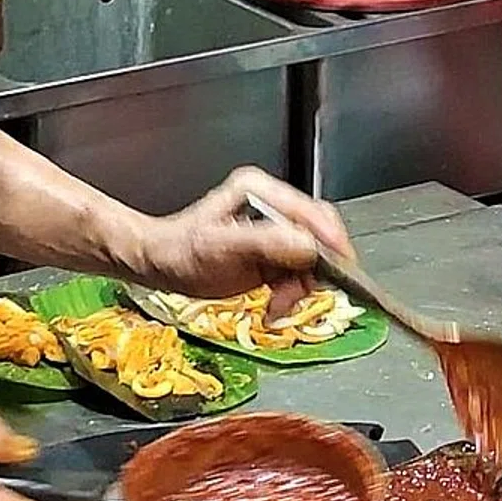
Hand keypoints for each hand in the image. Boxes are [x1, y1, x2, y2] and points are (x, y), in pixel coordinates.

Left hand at [122, 167, 353, 313]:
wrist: (158, 266)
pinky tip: (274, 308)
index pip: (312, 213)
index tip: (342, 267)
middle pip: (318, 238)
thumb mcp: (220, 246)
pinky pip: (298, 276)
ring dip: (300, 289)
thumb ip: (265, 244)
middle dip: (315, 270)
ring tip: (278, 305)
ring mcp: (274, 233)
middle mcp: (273, 209)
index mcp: (262, 193)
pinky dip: (291, 296)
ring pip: (311, 262)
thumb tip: (308, 247)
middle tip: (301, 294)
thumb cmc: (179, 250)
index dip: (331, 240)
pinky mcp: (272, 256)